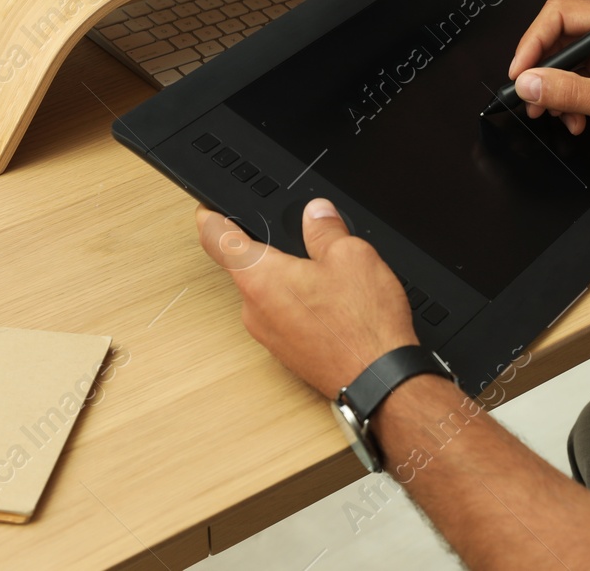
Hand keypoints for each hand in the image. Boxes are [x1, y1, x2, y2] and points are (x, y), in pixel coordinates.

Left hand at [196, 198, 417, 397]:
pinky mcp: (285, 352)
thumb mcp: (351, 255)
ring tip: (325, 274)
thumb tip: (316, 212)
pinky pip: (281, 316)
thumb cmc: (362, 326)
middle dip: (267, 248)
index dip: (211, 216)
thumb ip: (325, 228)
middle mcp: (254, 309)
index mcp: (260, 278)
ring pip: (267, 292)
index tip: (210, 209)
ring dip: (286, 278)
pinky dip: (298, 302)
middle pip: (245, 266)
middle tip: (295, 235)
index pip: (215, 239)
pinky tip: (330, 303)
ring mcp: (268, 335)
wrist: (378, 380)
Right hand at [508, 0, 589, 181]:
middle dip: (542, 70)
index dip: (534, 42)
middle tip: (528, 94)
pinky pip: (577, 80)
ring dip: (554, 90)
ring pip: (566, 62)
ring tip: (550, 113)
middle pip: (559, 37)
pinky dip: (568, 101)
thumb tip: (530, 83)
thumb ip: (569, 91)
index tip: (521, 71)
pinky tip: (574, 120)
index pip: (561, 15)